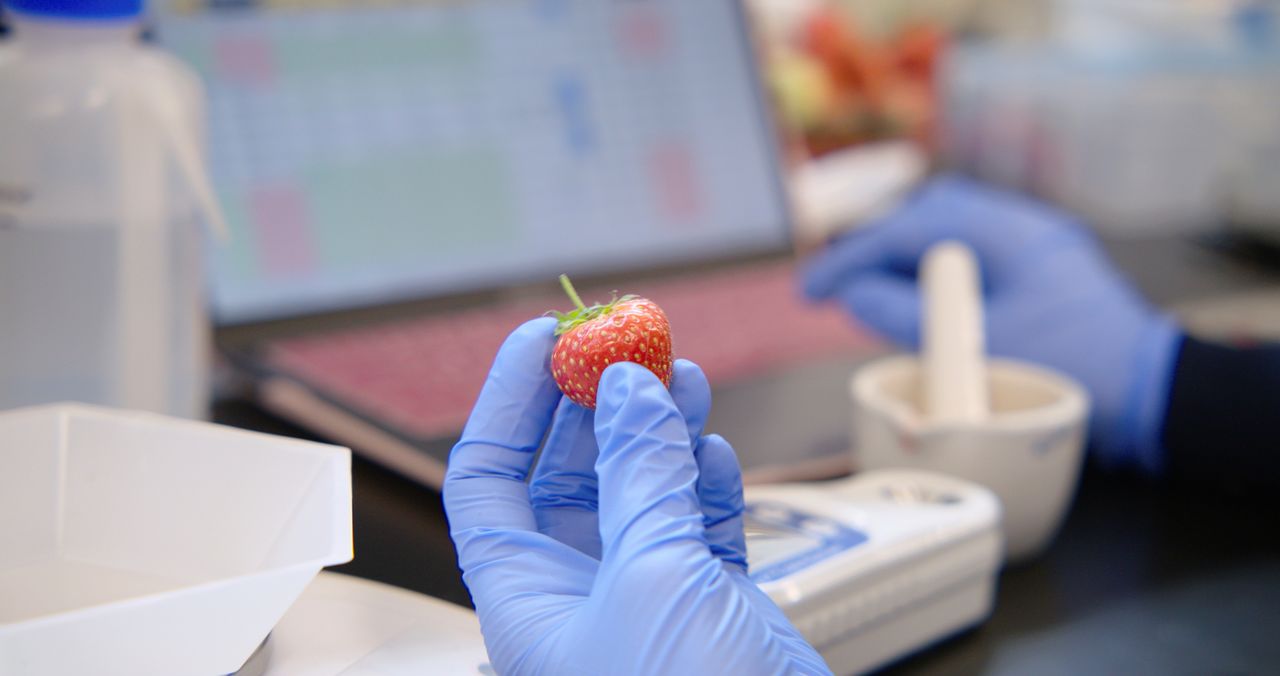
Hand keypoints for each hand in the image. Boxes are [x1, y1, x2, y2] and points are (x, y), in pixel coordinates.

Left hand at [444, 318, 829, 675]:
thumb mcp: (653, 581)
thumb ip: (638, 478)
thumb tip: (625, 388)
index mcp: (527, 596)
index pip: (487, 478)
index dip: (508, 401)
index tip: (541, 335)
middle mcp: (577, 590)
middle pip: (566, 470)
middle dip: (596, 401)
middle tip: (626, 338)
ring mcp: (645, 593)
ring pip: (638, 487)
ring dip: (658, 426)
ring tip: (683, 375)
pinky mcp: (708, 601)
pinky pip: (696, 521)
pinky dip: (704, 480)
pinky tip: (713, 451)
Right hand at [803, 176, 1179, 469]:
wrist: (1156, 401)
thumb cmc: (1071, 374)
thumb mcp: (973, 349)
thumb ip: (905, 316)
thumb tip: (852, 293)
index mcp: (1009, 233)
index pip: (909, 228)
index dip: (850, 258)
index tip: (807, 293)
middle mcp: (1023, 228)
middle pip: (927, 217)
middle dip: (873, 248)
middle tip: (834, 290)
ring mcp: (1036, 250)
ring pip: (951, 236)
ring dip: (902, 261)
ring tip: (865, 298)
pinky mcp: (1041, 277)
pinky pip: (972, 261)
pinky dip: (931, 279)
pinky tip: (915, 307)